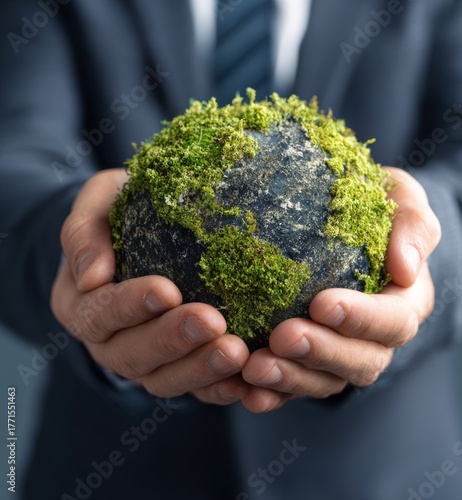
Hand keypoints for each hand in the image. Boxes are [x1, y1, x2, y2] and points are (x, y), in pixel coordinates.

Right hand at [51, 169, 250, 403]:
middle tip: (213, 323)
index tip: (167, 290)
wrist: (146, 231)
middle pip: (133, 355)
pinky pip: (196, 389)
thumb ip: (84, 230)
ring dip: (200, 369)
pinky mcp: (178, 367)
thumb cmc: (123, 209)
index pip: (99, 313)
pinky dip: (220, 389)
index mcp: (81, 305)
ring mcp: (145, 360)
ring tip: (237, 351)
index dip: (130, 306)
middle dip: (172, 341)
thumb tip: (93, 275)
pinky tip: (247, 381)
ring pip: (165, 380)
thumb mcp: (99, 200)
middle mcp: (109, 341)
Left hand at [240, 167, 441, 412]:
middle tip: (282, 337)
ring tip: (255, 367)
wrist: (351, 230)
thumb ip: (413, 226)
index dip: (361, 318)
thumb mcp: (403, 201)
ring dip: (291, 378)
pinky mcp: (312, 363)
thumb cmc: (376, 213)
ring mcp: (343, 355)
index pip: (393, 320)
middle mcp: (377, 339)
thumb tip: (406, 268)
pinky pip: (295, 387)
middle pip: (360, 361)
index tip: (322, 303)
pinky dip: (273, 393)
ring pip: (325, 381)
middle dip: (321, 352)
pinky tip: (246, 390)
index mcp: (405, 303)